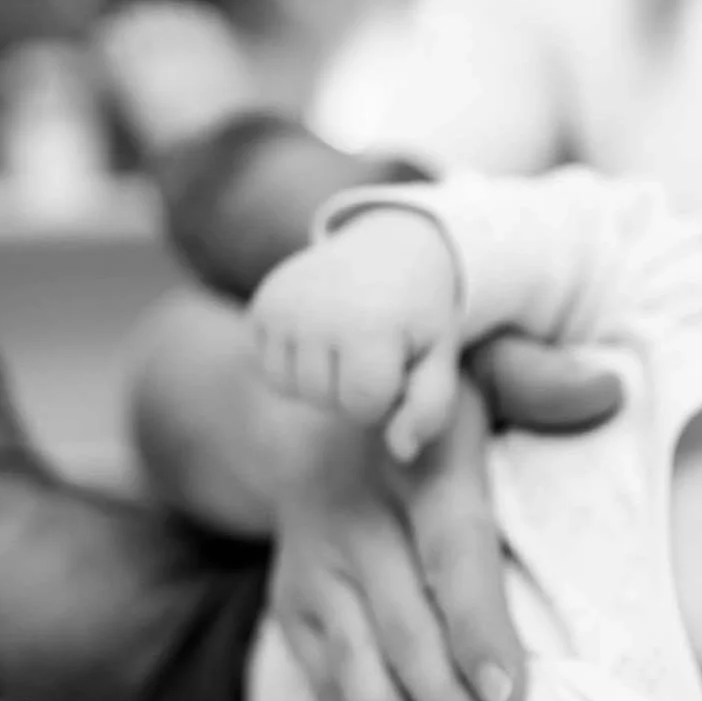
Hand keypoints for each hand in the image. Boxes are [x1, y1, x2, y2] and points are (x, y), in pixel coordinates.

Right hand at [249, 208, 462, 460]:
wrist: (389, 246)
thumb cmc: (419, 312)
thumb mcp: (439, 355)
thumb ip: (430, 408)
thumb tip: (402, 453)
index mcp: (368, 324)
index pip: (363, 407)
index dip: (386, 397)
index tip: (401, 363)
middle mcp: (316, 311)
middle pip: (325, 401)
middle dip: (354, 390)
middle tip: (376, 351)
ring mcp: (282, 306)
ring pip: (291, 389)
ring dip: (322, 382)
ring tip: (349, 348)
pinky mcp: (261, 303)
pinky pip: (268, 367)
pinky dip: (294, 364)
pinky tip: (321, 338)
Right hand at [261, 379, 523, 700]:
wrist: (300, 403)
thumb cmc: (423, 396)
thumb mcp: (477, 362)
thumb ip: (536, 380)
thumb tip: (607, 389)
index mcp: (418, 469)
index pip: (452, 555)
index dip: (478, 628)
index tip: (510, 697)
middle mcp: (357, 522)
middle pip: (407, 632)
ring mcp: (315, 569)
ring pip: (356, 665)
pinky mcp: (293, 605)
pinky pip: (321, 675)